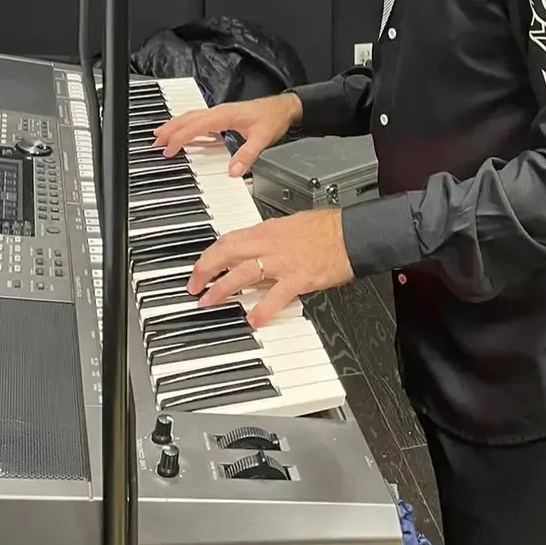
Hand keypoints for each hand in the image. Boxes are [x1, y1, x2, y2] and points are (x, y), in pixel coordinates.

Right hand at [152, 92, 301, 174]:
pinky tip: (183, 131)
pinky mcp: (224, 115)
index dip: (180, 138)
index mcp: (224, 115)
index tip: (169, 149)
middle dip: (170, 130)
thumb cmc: (273, 118)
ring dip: (175, 125)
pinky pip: (199, 118)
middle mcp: (220, 111)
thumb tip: (233, 171)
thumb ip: (247, 155)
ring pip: (191, 116)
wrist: (285, 107)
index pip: (196, 126)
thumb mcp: (262, 139)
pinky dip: (186, 124)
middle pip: (188, 119)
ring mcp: (221, 112)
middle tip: (155, 142)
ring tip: (160, 134)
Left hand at [188, 209, 353, 327]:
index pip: (229, 239)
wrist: (351, 234)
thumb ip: (270, 237)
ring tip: (210, 301)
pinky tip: (253, 320)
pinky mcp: (298, 279)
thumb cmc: (327, 229)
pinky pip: (274, 297)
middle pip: (228, 253)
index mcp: (268, 229)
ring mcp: (283, 262)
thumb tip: (254, 247)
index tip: (200, 266)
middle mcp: (271, 244)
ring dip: (222, 288)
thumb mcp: (291, 224)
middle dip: (205, 270)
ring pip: (243, 273)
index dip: (210, 253)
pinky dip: (262, 310)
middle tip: (194, 286)